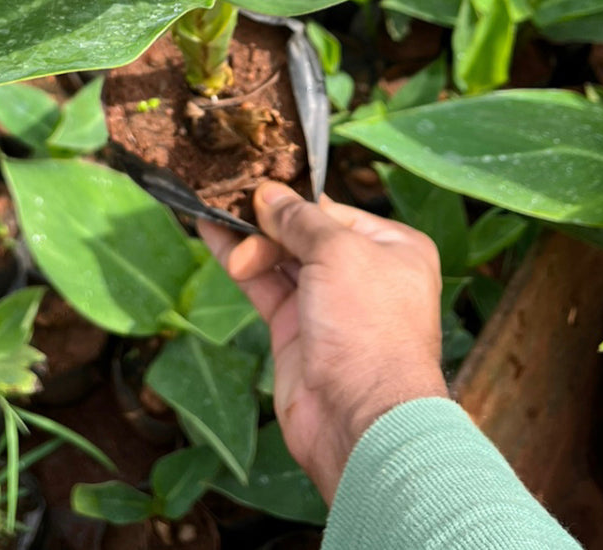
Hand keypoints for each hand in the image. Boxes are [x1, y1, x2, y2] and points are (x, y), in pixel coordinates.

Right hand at [199, 183, 447, 503]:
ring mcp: (326, 304)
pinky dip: (238, 260)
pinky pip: (262, 284)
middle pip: (304, 233)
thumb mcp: (338, 252)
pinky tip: (212, 233)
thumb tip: (268, 193)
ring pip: (279, 257)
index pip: (334, 211)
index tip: (257, 183)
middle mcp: (362, 274)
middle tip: (230, 203)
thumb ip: (300, 219)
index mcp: (392, 249)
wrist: (359, 418)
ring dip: (247, 237)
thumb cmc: (368, 327)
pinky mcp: (294, 330)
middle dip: (267, 220)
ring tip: (211, 211)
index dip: (295, 200)